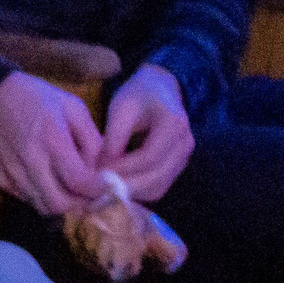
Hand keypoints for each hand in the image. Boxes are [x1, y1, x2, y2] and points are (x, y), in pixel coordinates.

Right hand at [0, 70, 105, 215]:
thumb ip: (93, 141)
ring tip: (65, 188)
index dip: (96, 192)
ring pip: (40, 206)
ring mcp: (10, 170)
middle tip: (85, 194)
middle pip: (58, 203)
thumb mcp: (74, 108)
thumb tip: (103, 172)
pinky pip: (23, 199)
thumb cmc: (39, 99)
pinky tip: (42, 180)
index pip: (78, 182)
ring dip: (58, 202)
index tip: (105, 189)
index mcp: (53, 138)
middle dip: (76, 204)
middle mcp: (29, 158)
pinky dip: (37, 196)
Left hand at [96, 64, 193, 202]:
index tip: (99, 172)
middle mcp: (185, 144)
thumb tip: (102, 169)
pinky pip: (159, 187)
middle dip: (126, 185)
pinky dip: (138, 191)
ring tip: (105, 189)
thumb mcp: (121, 109)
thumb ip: (114, 138)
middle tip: (98, 187)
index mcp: (173, 124)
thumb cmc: (137, 95)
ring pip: (158, 188)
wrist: (160, 89)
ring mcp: (184, 157)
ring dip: (131, 193)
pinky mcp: (178, 167)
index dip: (123, 168)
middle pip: (156, 178)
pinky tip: (118, 186)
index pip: (149, 157)